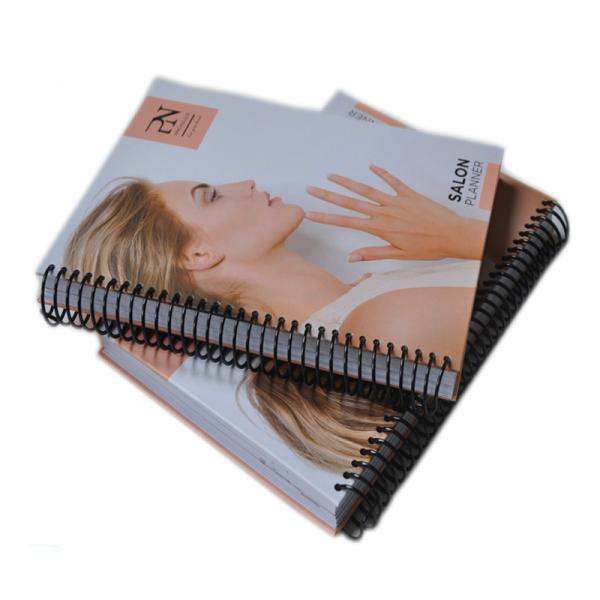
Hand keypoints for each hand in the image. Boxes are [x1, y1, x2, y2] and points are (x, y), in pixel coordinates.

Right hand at [305, 164, 485, 260]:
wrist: (452, 234)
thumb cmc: (428, 248)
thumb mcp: (399, 255)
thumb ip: (373, 253)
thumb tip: (351, 257)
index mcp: (380, 228)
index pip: (347, 222)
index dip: (327, 217)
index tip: (311, 213)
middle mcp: (385, 212)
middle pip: (351, 202)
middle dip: (329, 196)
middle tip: (312, 189)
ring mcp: (396, 201)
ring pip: (367, 190)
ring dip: (348, 182)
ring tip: (332, 176)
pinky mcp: (409, 194)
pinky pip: (393, 181)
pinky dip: (382, 173)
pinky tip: (371, 166)